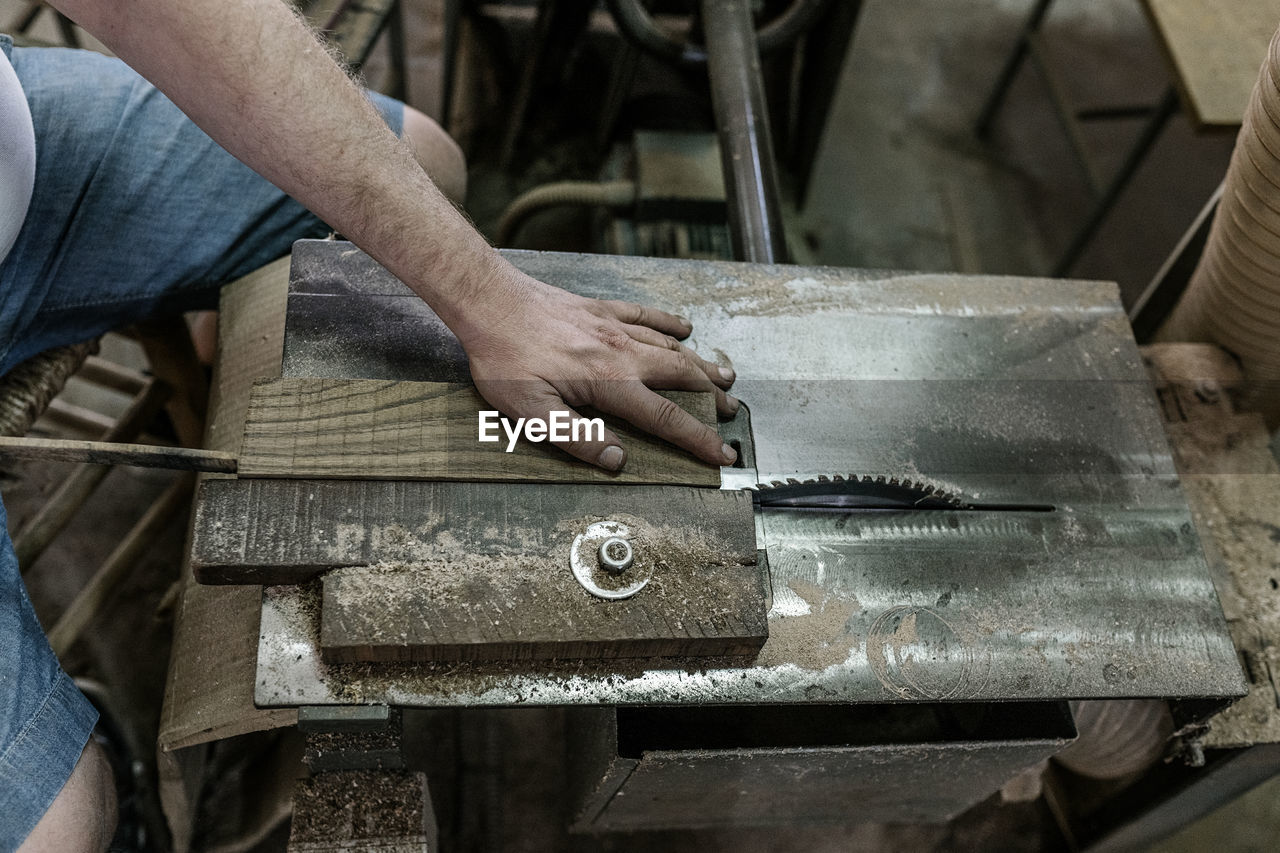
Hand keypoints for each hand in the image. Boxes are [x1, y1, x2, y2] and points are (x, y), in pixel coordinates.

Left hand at [455, 269, 738, 470]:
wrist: (490, 301)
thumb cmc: (504, 358)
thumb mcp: (531, 412)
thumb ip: (577, 438)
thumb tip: (617, 460)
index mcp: (609, 382)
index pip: (665, 417)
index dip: (698, 439)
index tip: (722, 454)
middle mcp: (621, 352)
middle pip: (681, 377)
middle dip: (710, 399)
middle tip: (731, 414)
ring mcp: (614, 327)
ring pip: (671, 347)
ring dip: (700, 364)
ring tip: (724, 377)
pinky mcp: (601, 309)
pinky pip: (646, 315)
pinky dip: (669, 323)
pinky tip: (684, 327)